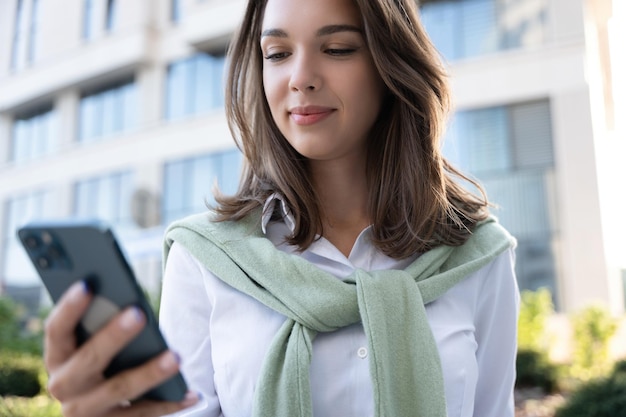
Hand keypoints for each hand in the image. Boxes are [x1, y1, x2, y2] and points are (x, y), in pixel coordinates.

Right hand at [44, 281, 198, 416]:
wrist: (92, 414)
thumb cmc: (99, 362)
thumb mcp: (90, 345)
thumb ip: (101, 325)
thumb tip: (130, 301)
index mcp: (57, 357)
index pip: (57, 330)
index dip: (69, 308)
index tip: (87, 284)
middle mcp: (64, 386)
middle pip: (89, 359)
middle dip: (114, 336)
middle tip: (138, 314)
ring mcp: (86, 409)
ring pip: (120, 388)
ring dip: (150, 372)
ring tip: (175, 356)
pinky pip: (143, 413)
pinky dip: (170, 403)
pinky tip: (191, 393)